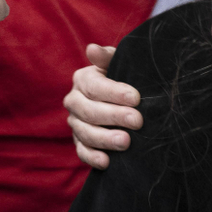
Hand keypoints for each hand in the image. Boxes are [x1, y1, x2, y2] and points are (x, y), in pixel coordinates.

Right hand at [65, 44, 140, 170]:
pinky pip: (82, 152)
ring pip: (85, 133)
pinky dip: (93, 158)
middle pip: (89, 111)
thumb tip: (92, 49)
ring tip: (126, 142)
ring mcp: (75, 124)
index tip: (136, 98)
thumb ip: (108, 56)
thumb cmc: (123, 79)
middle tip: (138, 121)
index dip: (114, 92)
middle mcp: (74, 101)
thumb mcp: (118, 64)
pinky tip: (107, 162)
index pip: (94, 86)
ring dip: (105, 139)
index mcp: (82, 79)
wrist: (124, 101)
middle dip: (114, 116)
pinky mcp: (80, 143)